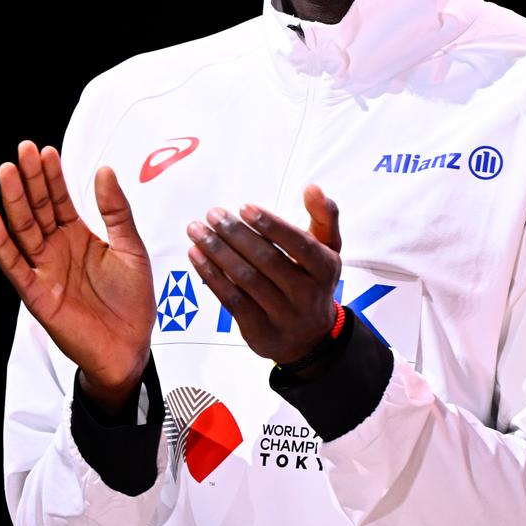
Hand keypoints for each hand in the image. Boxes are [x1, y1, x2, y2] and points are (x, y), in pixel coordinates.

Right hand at [0, 140, 153, 411]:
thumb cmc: (132, 302)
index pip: (59, 199)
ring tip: (8, 172)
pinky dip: (2, 243)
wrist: (131, 347)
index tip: (46, 150)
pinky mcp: (37, 294)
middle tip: (23, 150)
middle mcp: (57, 249)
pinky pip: (15, 265)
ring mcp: (45, 270)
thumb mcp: (131, 248)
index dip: (52, 175)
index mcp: (78, 236)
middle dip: (30, 179)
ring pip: (23, 230)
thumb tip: (105, 170)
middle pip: (38, 208)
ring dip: (14, 202)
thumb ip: (116, 211)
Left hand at [186, 184, 341, 366]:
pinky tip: (197, 255)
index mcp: (325, 269)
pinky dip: (211, 276)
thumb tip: (312, 188)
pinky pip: (231, 300)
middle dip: (236, 234)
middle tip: (213, 214)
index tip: (245, 207)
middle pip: (267, 260)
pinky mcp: (259, 330)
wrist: (310, 337)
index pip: (299, 245)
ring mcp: (282, 315)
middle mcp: (307, 294)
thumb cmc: (313, 280)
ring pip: (245, 279)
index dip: (271, 225)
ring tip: (197, 230)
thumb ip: (324, 215)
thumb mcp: (328, 249)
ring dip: (217, 252)